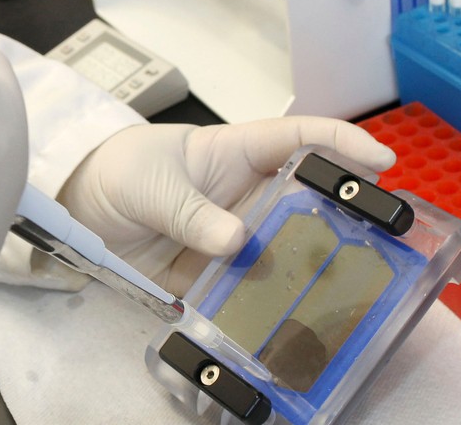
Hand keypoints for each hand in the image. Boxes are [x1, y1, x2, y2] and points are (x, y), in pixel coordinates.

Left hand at [58, 117, 395, 293]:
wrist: (80, 210)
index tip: (381, 161)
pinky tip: (279, 320)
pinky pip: (249, 290)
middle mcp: (248, 196)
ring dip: (304, 268)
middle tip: (378, 236)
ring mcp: (236, 236)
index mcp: (239, 153)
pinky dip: (263, 305)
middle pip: (307, 202)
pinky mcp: (217, 274)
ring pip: (285, 250)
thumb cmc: (121, 172)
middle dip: (342, 216)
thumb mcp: (154, 185)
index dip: (343, 145)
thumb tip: (237, 241)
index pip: (301, 140)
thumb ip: (192, 212)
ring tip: (334, 286)